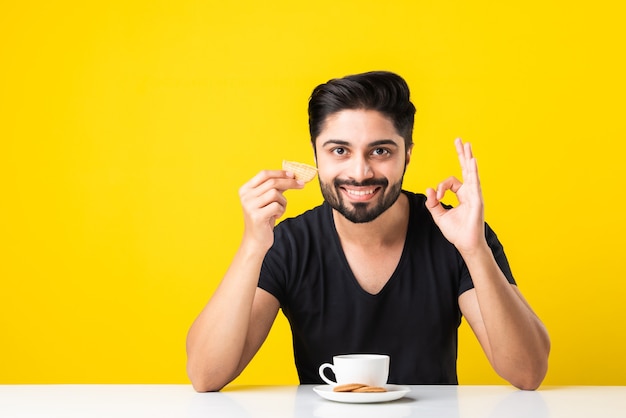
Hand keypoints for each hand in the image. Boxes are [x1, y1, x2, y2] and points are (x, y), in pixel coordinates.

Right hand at [238, 169, 303, 251]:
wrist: (256, 240)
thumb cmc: (263, 219)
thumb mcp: (268, 200)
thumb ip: (276, 187)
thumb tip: (291, 175)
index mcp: (246, 189)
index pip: (264, 174)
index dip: (280, 172)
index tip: (293, 174)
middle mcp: (246, 196)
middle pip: (272, 182)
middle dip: (289, 183)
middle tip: (302, 185)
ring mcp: (250, 206)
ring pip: (275, 193)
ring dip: (283, 202)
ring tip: (280, 210)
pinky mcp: (257, 216)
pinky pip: (276, 206)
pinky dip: (281, 211)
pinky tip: (276, 216)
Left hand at [425, 139, 486, 253]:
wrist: (465, 244)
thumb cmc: (456, 231)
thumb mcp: (439, 215)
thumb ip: (432, 203)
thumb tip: (428, 189)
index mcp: (462, 195)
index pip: (450, 182)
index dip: (440, 188)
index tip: (436, 198)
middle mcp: (470, 192)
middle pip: (466, 169)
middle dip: (462, 154)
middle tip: (459, 140)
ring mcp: (475, 195)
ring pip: (471, 172)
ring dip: (468, 157)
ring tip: (466, 144)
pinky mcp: (477, 200)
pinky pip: (475, 183)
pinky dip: (473, 171)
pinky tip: (472, 161)